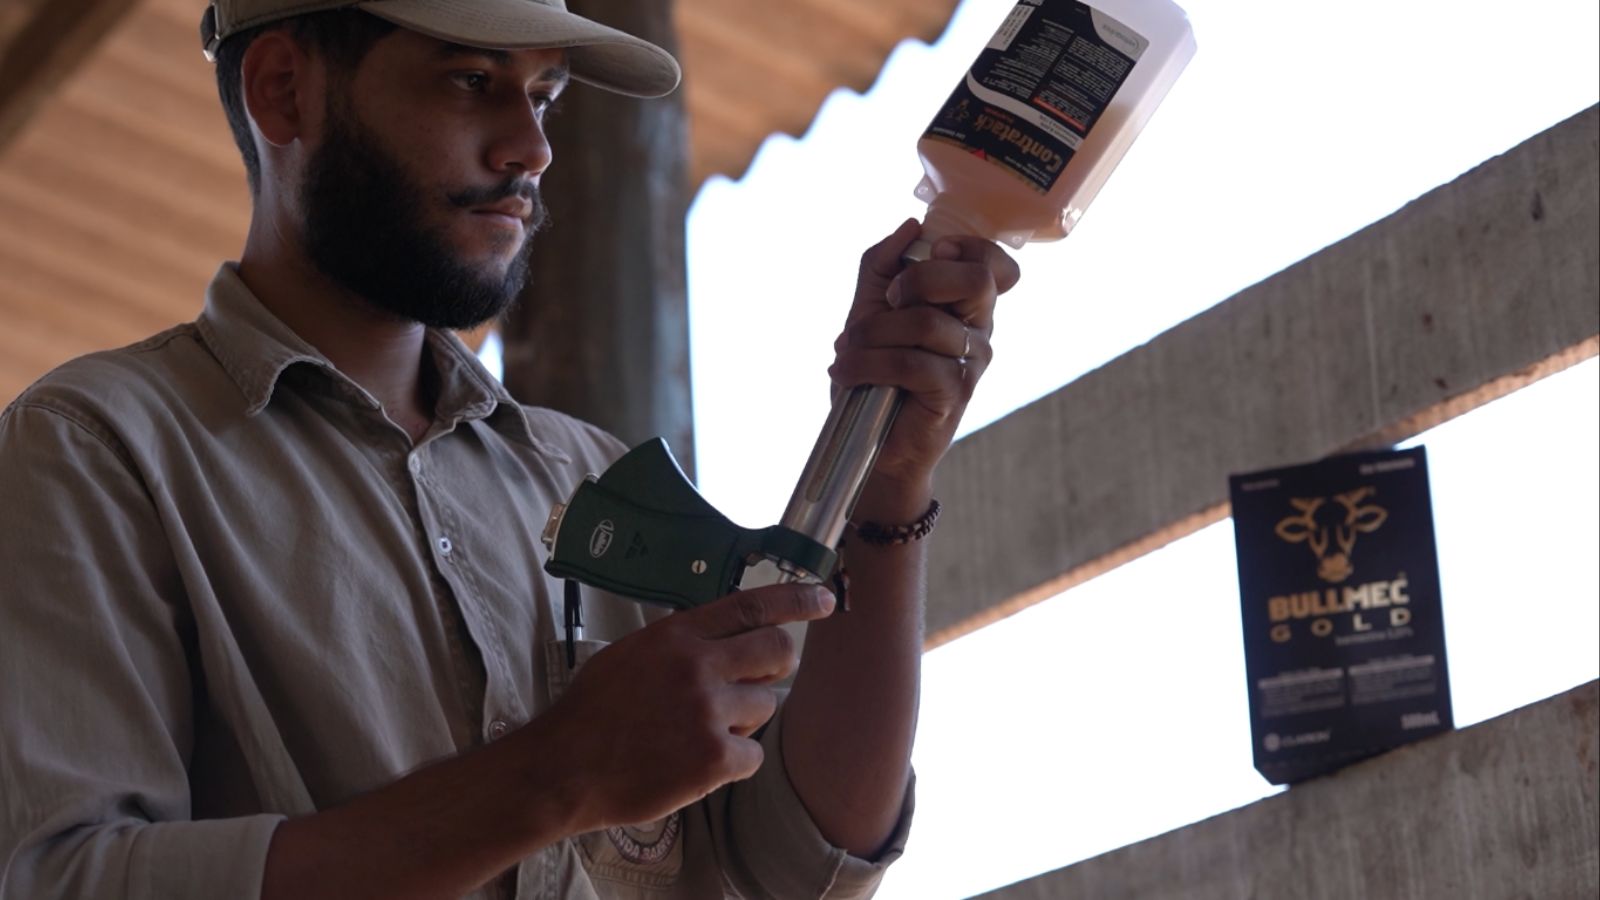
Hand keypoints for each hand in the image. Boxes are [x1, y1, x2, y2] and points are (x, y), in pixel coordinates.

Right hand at [527, 585, 835, 830]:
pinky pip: (753, 754)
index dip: (796, 600)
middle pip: (777, 651)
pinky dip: (733, 762)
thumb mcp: (631, 655)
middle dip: (778, 666)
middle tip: (760, 680)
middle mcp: (697, 665)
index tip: (825, 599)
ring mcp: (707, 711)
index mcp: (676, 635)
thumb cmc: (592, 714)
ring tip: (699, 733)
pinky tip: (698, 764)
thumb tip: (722, 641)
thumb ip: (680, 644)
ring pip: (766, 706)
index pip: (751, 604)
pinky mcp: (713, 757)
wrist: (563, 769)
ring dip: (743, 721)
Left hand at [829, 220, 1020, 505]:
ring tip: (847, 352)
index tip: (929, 254)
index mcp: (965, 305)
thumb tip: (908, 227)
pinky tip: (845, 374)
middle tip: (886, 302)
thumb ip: (883, 266)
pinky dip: (867, 364)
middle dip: (917, 281)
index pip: (995, 264)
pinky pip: (913, 363)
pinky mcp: (955, 394)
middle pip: (974, 280)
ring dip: (871, 334)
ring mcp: (972, 363)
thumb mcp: (869, 310)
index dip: (968, 247)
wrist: (870, 444)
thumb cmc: (874, 374)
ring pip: (927, 323)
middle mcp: (978, 330)